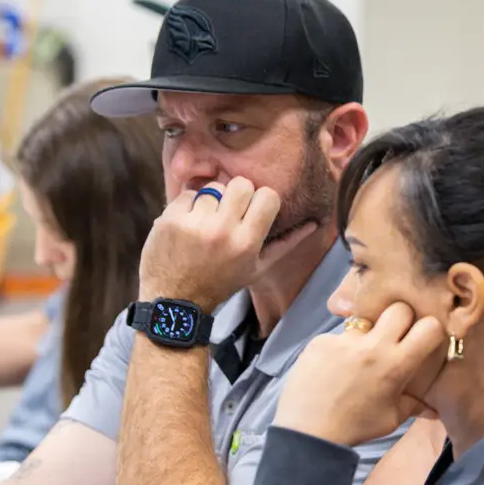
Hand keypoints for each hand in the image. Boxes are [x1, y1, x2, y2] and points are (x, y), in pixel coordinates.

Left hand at [139, 176, 316, 310]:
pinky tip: (188, 225)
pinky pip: (187, 194)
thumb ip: (285, 244)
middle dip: (236, 194)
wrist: (176, 300)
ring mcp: (193, 224)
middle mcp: (221, 231)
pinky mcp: (169, 220)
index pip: (267, 195)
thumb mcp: (257, 269)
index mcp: (247, 242)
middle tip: (229, 211)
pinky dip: (188, 206)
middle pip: (240, 183)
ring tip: (206, 223)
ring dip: (211, 202)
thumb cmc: (221, 283)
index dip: (261, 199)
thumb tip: (314, 223)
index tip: (252, 210)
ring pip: (212, 188)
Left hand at [274, 303, 446, 446]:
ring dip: (368, 335)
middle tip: (394, 338)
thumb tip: (433, 409)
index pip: (429, 327)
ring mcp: (344, 339)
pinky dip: (341, 347)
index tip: (424, 339)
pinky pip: (339, 335)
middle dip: (401, 320)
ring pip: (366, 321)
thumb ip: (414, 405)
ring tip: (358, 358)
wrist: (307, 433)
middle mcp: (372, 345)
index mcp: (395, 364)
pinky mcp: (321, 340)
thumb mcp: (390, 419)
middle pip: (399, 308)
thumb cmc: (353, 427)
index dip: (430, 330)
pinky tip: (334, 367)